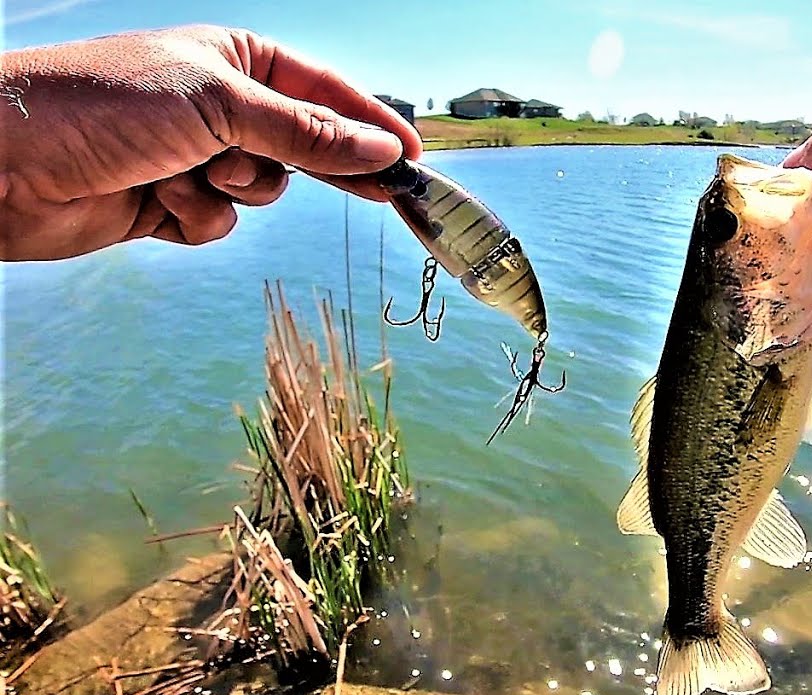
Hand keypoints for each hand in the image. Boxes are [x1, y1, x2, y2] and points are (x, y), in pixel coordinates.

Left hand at [0, 25, 422, 260]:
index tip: (415, 157)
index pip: (323, 92)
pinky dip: (197, 219)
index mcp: (233, 59)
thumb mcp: (220, 105)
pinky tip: (158, 202)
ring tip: (188, 173)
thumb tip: (384, 148)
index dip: (371, 125)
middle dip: (316, 166)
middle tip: (386, 193)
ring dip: (233, 191)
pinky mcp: (168, 203)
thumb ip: (307, 133)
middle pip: (303, 146)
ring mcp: (193, 156)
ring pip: (263, 192)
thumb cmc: (102, 106)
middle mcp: (218, 105)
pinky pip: (219, 224)